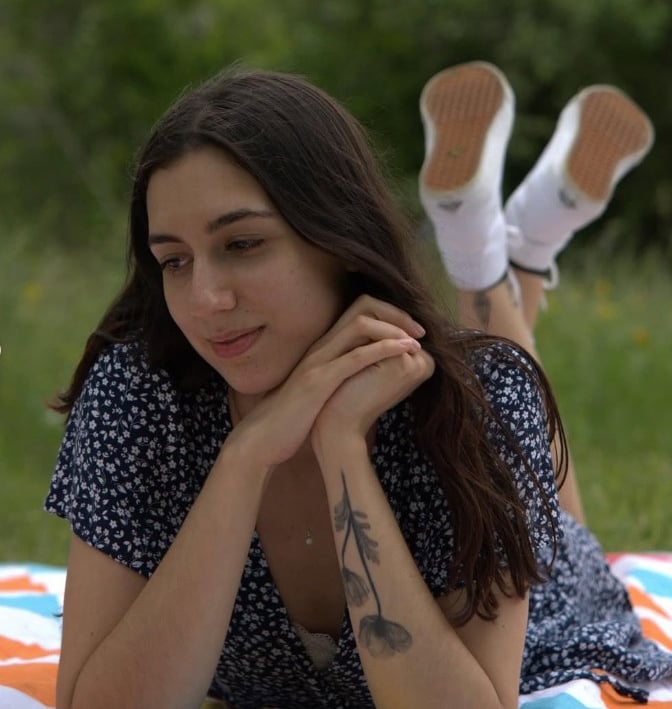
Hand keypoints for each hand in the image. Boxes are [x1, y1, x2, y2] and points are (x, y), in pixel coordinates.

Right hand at [225, 295, 425, 469]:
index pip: (359, 311)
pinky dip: (384, 349)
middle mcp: (321, 347)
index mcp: (324, 349)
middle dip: (396, 314)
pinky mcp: (319, 381)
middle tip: (422, 331)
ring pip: (360, 325)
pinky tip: (405, 352)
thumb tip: (364, 375)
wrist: (263, 438)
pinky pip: (355, 356)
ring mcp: (319, 361)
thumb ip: (338, 375)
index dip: (388, 314)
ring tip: (416, 341)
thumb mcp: (320, 389)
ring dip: (394, 328)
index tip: (412, 331)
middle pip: (362, 308)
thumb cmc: (294, 417)